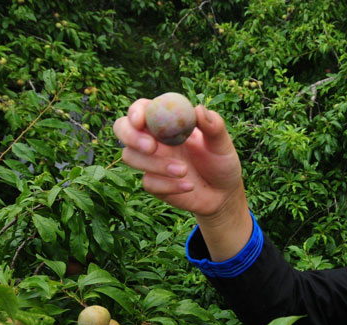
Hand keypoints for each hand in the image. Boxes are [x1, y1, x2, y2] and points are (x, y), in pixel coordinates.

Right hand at [113, 99, 244, 219]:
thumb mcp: (223, 144)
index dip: (136, 111)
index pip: (142, 108)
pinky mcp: (154, 183)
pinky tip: (189, 186)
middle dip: (130, 136)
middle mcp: (155, 139)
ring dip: (155, 165)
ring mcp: (151, 162)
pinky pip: (148, 182)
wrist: (224, 194)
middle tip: (152, 147)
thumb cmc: (222, 162)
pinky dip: (168, 185)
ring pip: (131, 157)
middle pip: (122, 128)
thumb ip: (214, 126)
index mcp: (168, 122)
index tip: (141, 121)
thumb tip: (198, 110)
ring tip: (184, 170)